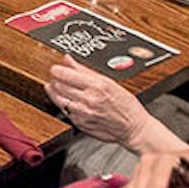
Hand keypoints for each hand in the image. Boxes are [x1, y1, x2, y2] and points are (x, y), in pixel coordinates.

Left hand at [43, 60, 169, 149]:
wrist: (133, 128)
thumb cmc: (126, 106)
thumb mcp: (109, 82)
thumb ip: (85, 70)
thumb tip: (68, 59)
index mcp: (96, 86)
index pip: (65, 74)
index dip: (57, 70)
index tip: (56, 68)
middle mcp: (88, 100)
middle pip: (58, 86)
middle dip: (55, 80)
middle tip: (58, 77)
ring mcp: (82, 113)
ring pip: (58, 99)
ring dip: (55, 92)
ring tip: (59, 88)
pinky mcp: (80, 124)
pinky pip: (64, 111)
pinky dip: (63, 105)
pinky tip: (69, 101)